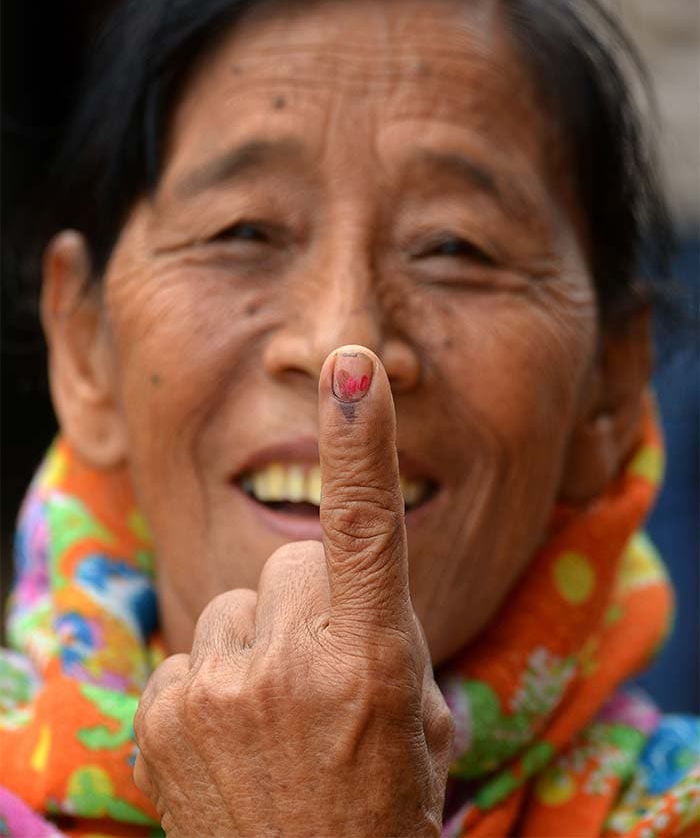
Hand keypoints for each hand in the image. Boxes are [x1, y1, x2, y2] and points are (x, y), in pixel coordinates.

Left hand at [133, 346, 453, 837]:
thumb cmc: (377, 813)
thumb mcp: (420, 729)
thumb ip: (389, 644)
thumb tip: (356, 600)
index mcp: (372, 660)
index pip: (366, 526)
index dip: (360, 440)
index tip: (351, 368)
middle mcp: (293, 665)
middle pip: (294, 563)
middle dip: (311, 605)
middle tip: (323, 681)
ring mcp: (219, 690)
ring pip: (238, 606)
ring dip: (257, 647)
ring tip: (274, 722)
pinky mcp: (164, 715)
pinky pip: (192, 655)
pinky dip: (210, 687)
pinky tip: (230, 743)